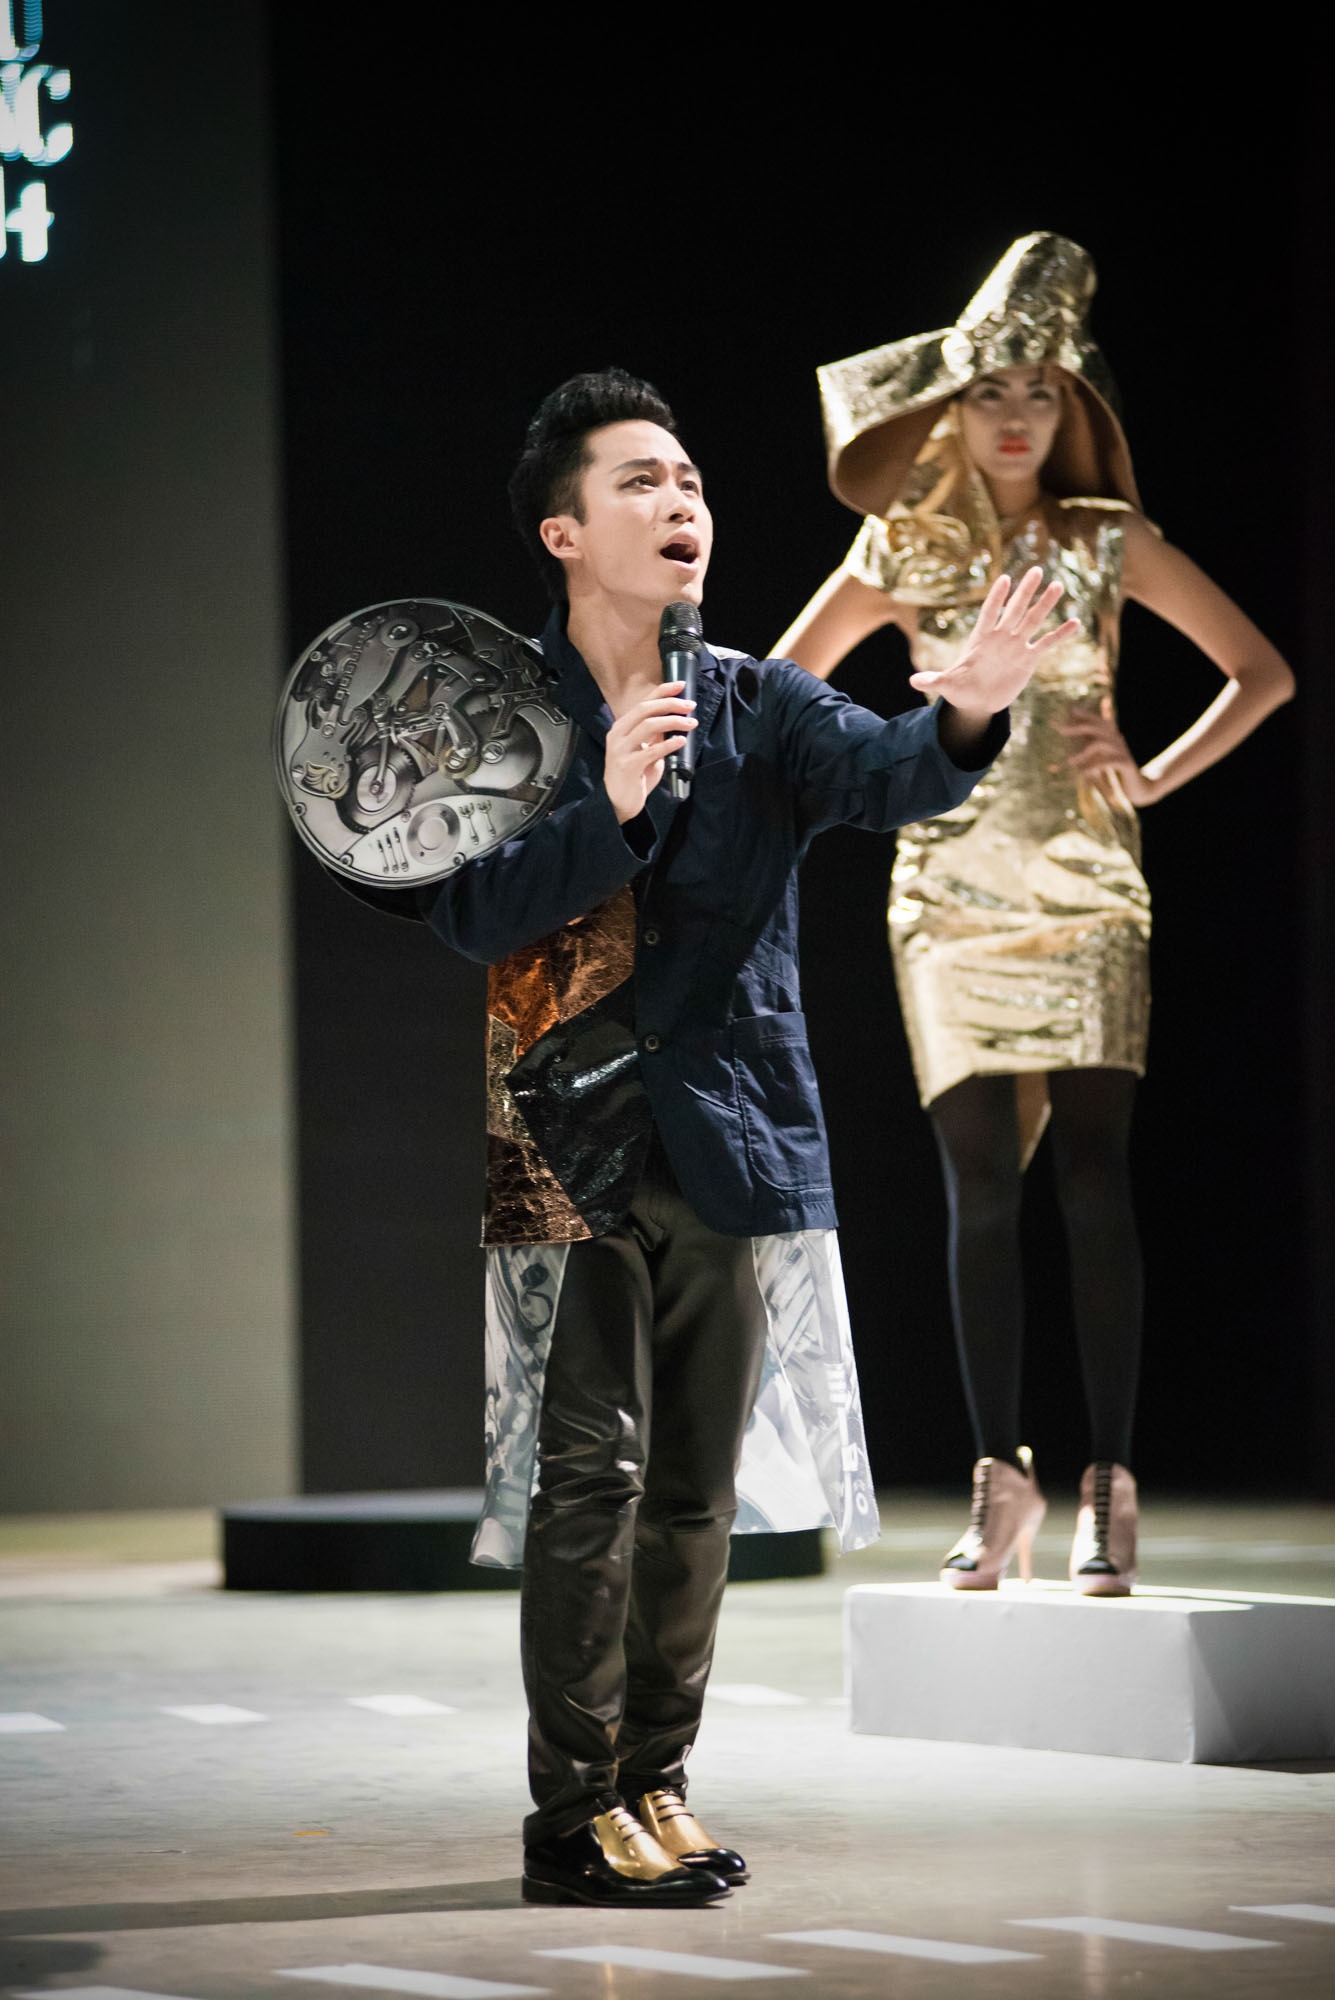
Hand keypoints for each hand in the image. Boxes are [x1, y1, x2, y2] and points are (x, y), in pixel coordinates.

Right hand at [603, 683, 696, 823]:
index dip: (663, 691)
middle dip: (671, 704)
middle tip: (691, 706)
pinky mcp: (628, 766)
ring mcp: (621, 750)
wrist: (618, 802)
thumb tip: (676, 718)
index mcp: (622, 727)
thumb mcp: (645, 749)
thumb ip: (656, 735)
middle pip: (645, 709)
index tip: (681, 685)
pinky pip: (651, 751)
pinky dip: (668, 744)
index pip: (643, 702)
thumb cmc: (635, 775)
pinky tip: (680, 741)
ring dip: (673, 721)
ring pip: (648, 725)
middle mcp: (618, 734)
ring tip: (690, 724)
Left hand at [908, 566, 1078, 728]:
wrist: (977, 701)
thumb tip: (913, 682)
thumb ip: (932, 680)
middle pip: (1015, 610)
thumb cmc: (960, 688)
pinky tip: (1075, 623)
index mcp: (981, 638)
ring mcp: (1016, 646)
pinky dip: (1060, 635)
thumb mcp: (945, 685)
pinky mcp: (1028, 659)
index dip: (997, 598)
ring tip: (1058, 586)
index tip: (1005, 579)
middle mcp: (1001, 637)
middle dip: (1025, 592)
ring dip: (1045, 605)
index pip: (989, 613)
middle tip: (1037, 570)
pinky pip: (1046, 644)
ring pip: (1033, 621)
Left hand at [1057, 708, 1160, 805]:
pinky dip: (1093, 766)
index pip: (1098, 721)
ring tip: (1070, 761)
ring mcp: (1123, 751)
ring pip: (1099, 744)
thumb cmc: (1119, 773)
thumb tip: (1076, 744)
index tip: (1070, 708)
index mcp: (1113, 738)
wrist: (1140, 788)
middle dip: (1077, 727)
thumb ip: (1094, 750)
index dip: (1085, 714)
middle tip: (1060, 730)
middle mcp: (1118, 741)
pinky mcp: (1126, 764)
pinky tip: (1083, 773)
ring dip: (1082, 752)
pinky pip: (1106, 762)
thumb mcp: (1105, 759)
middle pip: (1097, 728)